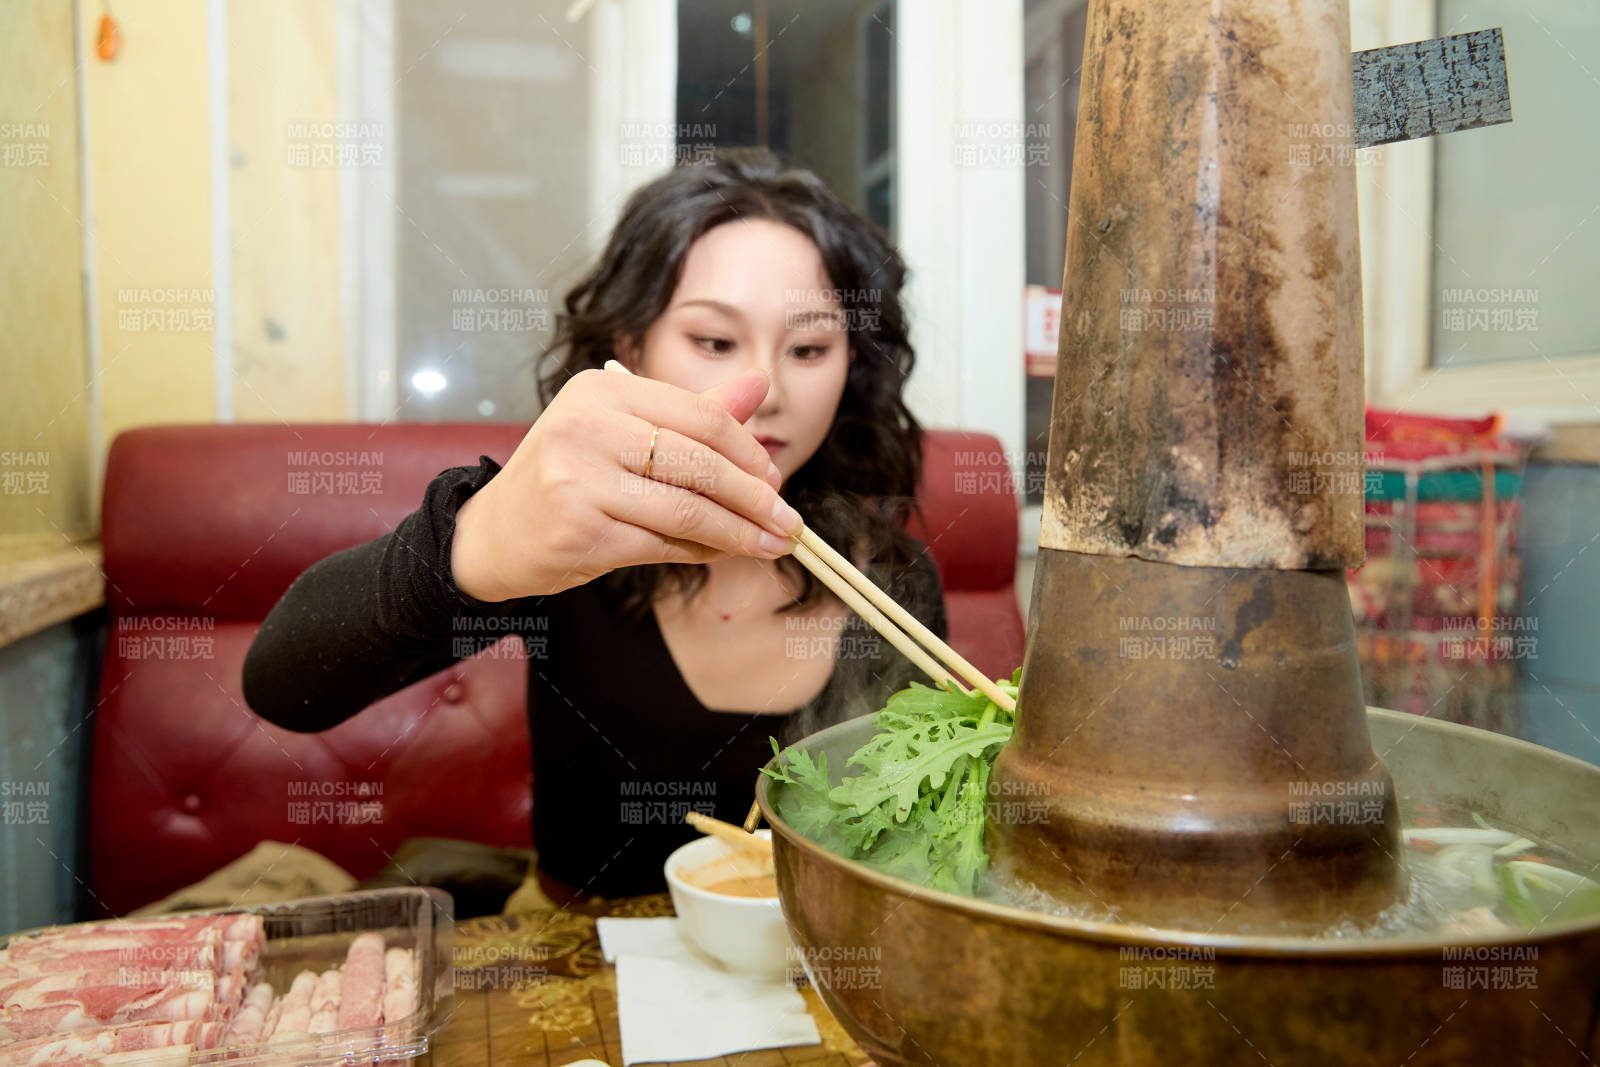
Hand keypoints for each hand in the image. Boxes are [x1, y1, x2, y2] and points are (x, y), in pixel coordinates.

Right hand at [450, 366, 802, 600]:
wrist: (495, 533)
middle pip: (700, 461)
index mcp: (602, 392)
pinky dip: (701, 551)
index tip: (773, 477)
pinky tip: (721, 554)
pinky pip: (662, 543)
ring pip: (686, 508)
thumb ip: (693, 412)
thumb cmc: (568, 478)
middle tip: (785, 519)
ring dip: (738, 532)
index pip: (701, 415)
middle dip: (754, 496)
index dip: (748, 450)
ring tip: (771, 544)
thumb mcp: (623, 431)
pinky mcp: (579, 531)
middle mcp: (585, 427)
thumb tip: (760, 384)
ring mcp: (577, 480)